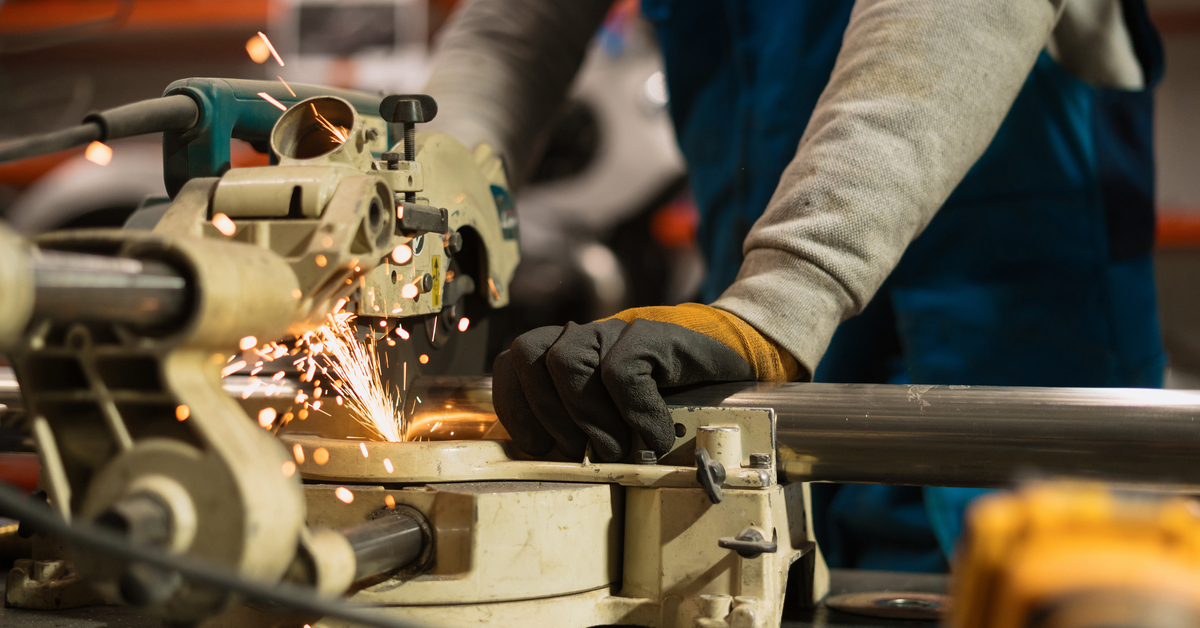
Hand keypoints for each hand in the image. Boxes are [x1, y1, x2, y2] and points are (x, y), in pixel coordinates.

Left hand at [492, 303, 798, 460]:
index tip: (543, 450)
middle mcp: (588, 336)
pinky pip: (622, 372)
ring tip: (621, 448)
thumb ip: (583, 426)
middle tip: (584, 455)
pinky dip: (634, 414)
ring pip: (566, 361)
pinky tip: (657, 435)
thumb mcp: (620, 418)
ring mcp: (618, 331)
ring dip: (589, 418)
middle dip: (548, 417)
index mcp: (569, 353)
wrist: (740, 360)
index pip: (512, 364)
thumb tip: (549, 465)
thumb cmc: (676, 401)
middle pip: (529, 358)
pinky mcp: (653, 334)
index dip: (517, 409)